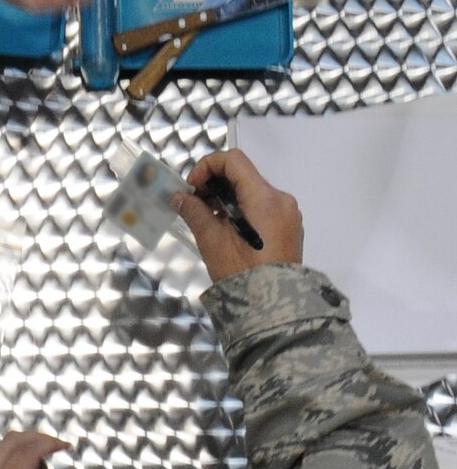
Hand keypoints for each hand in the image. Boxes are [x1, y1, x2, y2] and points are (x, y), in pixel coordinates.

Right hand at [172, 147, 304, 282]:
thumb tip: (179, 197)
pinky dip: (241, 209)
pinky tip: (227, 229)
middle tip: (195, 204)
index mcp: (264, 198)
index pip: (233, 161)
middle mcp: (281, 200)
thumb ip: (194, 212)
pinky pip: (262, 206)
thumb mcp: (211, 241)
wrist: (274, 308)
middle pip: (243, 175)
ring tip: (209, 220)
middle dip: (214, 184)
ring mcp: (288, 213)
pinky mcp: (288, 226)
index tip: (192, 188)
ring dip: (227, 197)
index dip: (207, 167)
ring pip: (252, 190)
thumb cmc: (242, 274)